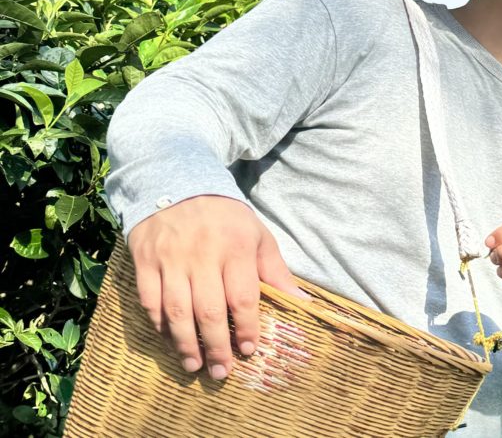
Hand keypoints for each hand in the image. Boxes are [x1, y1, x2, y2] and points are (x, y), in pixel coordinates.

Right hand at [127, 195, 304, 379]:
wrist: (177, 183)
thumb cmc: (226, 218)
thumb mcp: (257, 237)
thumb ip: (276, 273)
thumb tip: (303, 303)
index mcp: (236, 248)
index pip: (243, 297)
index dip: (248, 327)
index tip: (250, 350)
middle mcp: (202, 255)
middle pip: (209, 310)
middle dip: (216, 346)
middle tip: (221, 372)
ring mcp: (170, 259)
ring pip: (176, 310)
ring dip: (185, 343)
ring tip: (194, 366)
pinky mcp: (145, 261)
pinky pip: (150, 300)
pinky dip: (159, 324)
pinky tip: (169, 339)